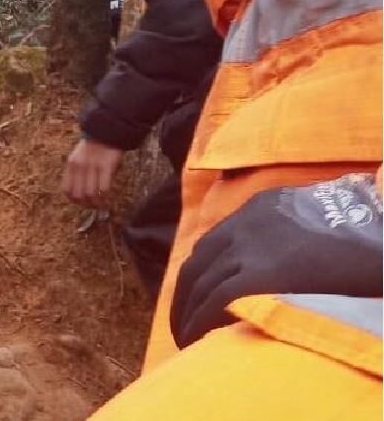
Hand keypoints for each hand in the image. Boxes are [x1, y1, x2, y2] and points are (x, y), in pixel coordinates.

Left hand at [62, 138, 123, 206]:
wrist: (106, 131)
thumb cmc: (94, 146)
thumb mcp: (79, 157)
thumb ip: (78, 173)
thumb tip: (82, 194)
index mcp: (71, 164)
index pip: (67, 190)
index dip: (74, 200)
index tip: (82, 202)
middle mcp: (79, 166)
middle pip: (78, 195)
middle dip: (86, 204)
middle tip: (93, 205)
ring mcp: (92, 166)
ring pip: (90, 194)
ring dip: (96, 203)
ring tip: (101, 204)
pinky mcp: (106, 166)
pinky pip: (103, 188)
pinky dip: (105, 197)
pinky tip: (108, 197)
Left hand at [171, 174, 382, 348]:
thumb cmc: (366, 242)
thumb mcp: (320, 225)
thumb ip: (292, 238)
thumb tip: (274, 272)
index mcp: (265, 206)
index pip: (214, 241)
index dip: (200, 273)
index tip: (196, 296)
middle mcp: (251, 222)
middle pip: (199, 262)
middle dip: (185, 295)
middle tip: (182, 323)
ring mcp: (254, 246)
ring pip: (201, 284)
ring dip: (187, 314)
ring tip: (187, 340)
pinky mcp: (263, 275)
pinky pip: (215, 301)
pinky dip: (199, 323)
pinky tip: (197, 342)